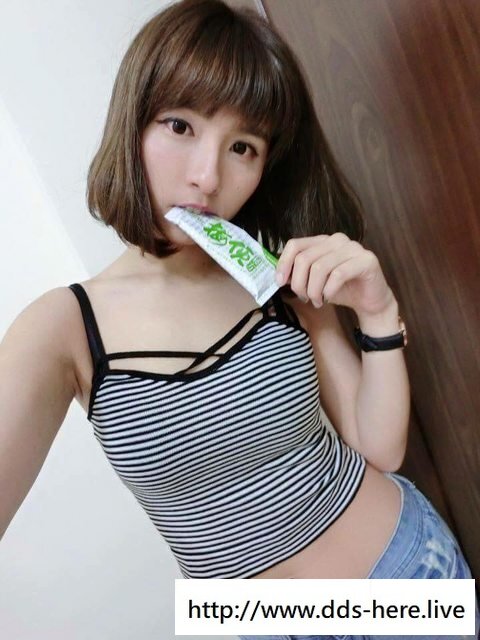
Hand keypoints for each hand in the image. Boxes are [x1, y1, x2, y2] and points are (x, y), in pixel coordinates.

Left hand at [275, 233, 395, 317]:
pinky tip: (328, 298)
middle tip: (304, 298)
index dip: (283, 264)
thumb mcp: (314, 281)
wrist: (370, 301)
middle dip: (299, 283)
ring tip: (317, 301)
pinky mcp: (366, 260)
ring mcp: (353, 248)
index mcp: (323, 241)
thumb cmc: (341, 290)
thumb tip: (278, 276)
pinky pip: (338, 275)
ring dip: (313, 290)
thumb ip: (297, 275)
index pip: (295, 245)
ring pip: (319, 268)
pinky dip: (328, 291)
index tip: (279, 283)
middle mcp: (337, 240)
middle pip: (304, 259)